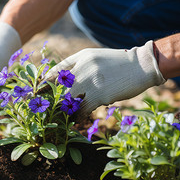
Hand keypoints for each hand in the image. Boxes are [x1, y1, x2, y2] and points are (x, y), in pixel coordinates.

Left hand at [44, 41, 165, 119]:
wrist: (143, 66)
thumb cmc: (119, 64)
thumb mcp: (96, 58)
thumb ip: (79, 66)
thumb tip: (62, 82)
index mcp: (81, 57)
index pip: (56, 71)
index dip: (44, 83)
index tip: (36, 93)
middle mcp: (83, 67)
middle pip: (58, 87)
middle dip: (51, 100)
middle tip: (46, 110)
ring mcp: (90, 81)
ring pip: (69, 100)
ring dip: (65, 111)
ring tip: (62, 118)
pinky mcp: (99, 94)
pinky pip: (82, 109)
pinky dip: (78, 117)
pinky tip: (76, 121)